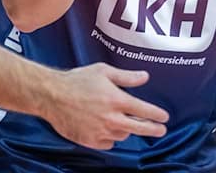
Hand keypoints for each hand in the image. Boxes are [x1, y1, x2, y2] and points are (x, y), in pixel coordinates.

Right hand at [43, 63, 168, 149]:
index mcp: (116, 100)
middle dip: (154, 130)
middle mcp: (111, 118)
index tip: (165, 118)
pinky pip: (108, 143)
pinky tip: (106, 128)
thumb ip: (127, 77)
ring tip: (122, 120)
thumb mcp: (104, 71)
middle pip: (140, 128)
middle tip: (161, 130)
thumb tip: (145, 77)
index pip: (145, 111)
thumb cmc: (77, 81)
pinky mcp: (89, 141)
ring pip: (123, 135)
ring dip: (126, 129)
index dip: (157, 115)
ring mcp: (100, 131)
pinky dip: (110, 137)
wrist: (51, 96)